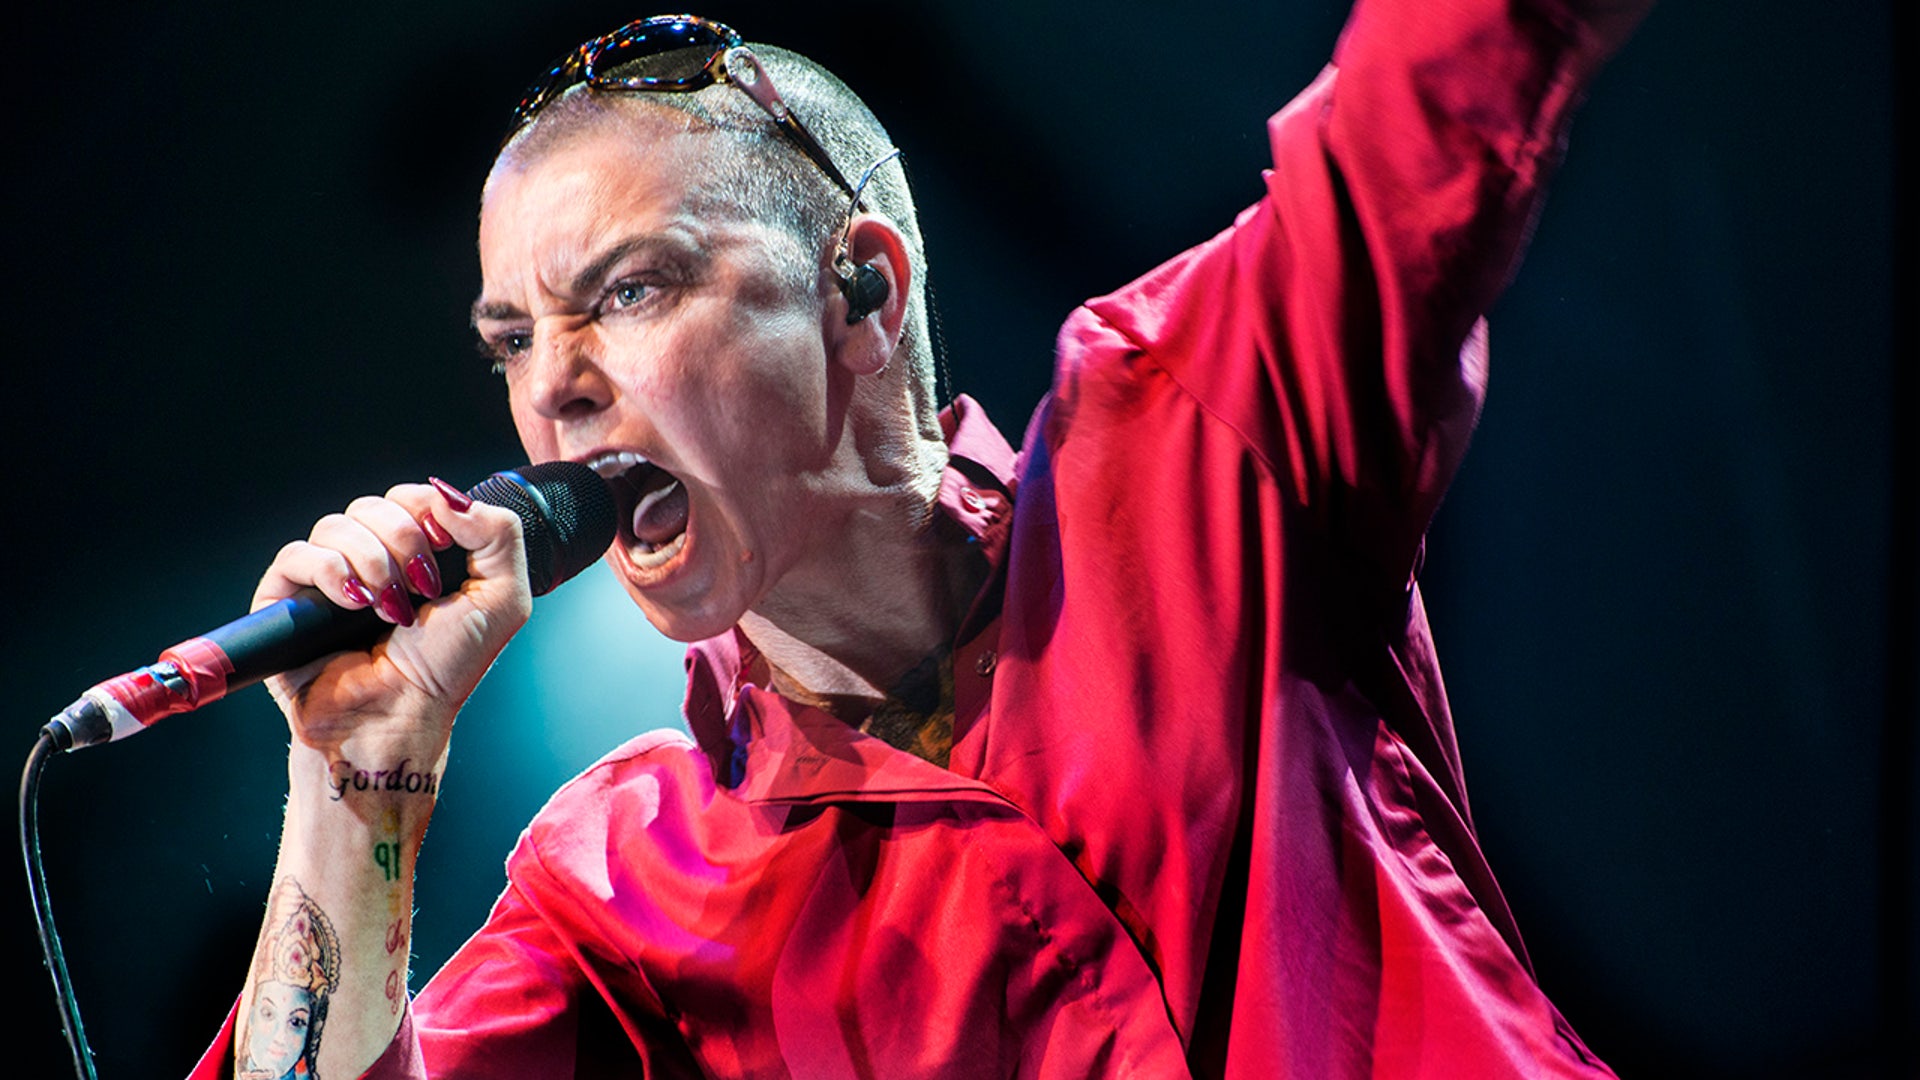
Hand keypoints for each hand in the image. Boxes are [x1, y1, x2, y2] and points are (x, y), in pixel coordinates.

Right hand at [252, 479, 531, 758]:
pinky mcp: (286, 599)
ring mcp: (325, 578)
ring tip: (388, 607)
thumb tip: (451, 495)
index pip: (411, 496)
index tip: (443, 550)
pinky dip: (329, 572)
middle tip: (421, 586)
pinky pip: (297, 555)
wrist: (400, 716)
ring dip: (371, 560)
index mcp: (415, 553)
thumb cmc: (447, 668)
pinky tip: (353, 602)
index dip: (427, 512)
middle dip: (403, 539)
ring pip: (335, 524)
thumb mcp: (501, 599)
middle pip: (374, 504)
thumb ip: (499, 535)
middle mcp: (370, 559)